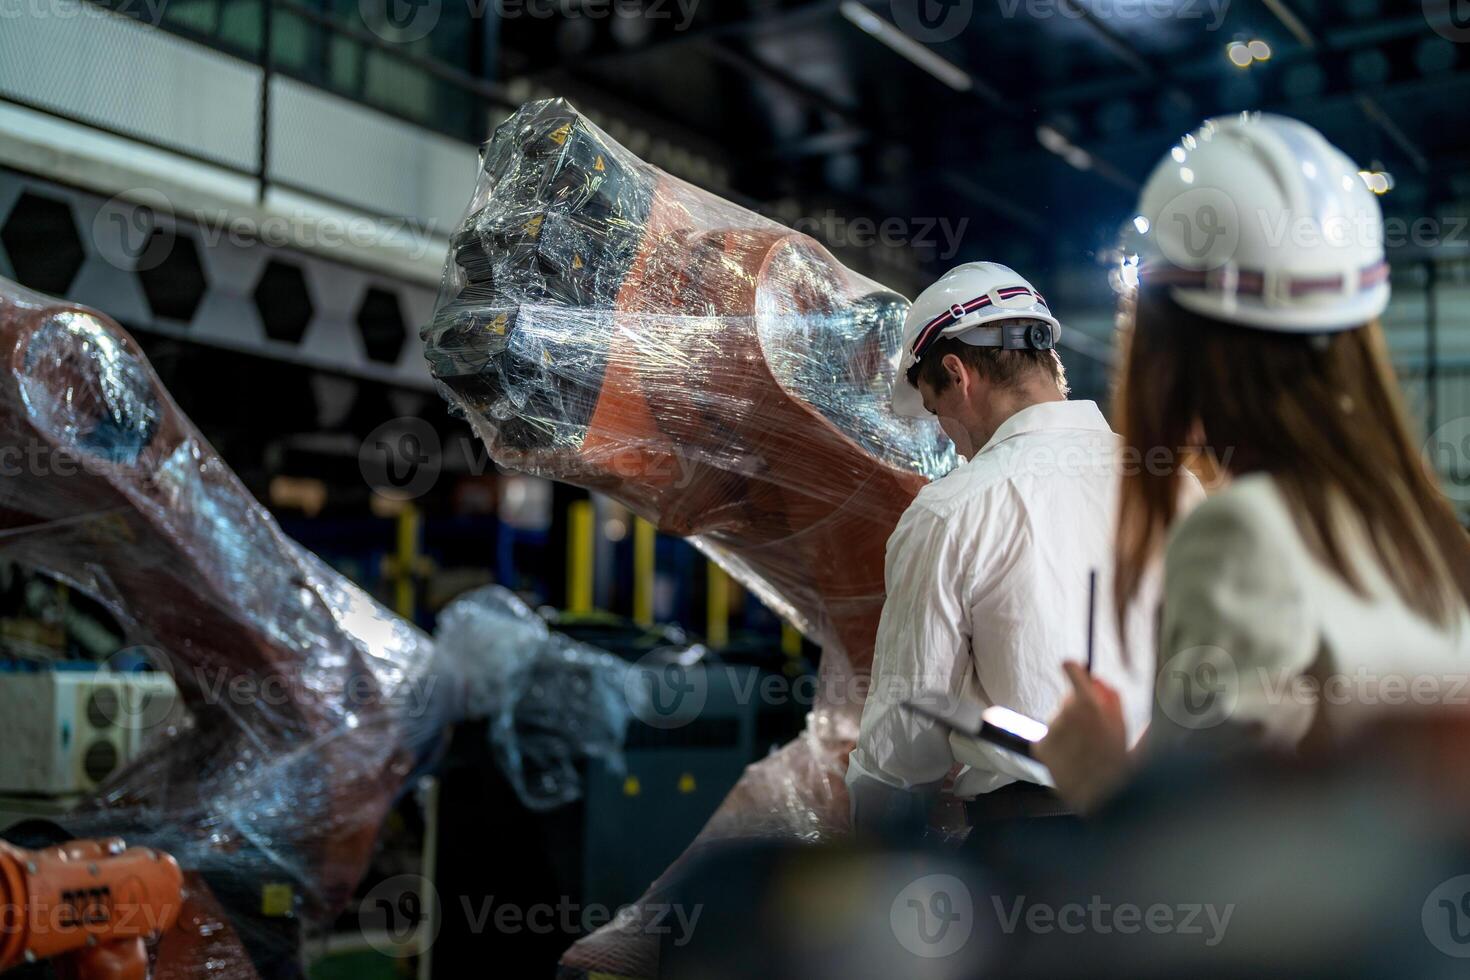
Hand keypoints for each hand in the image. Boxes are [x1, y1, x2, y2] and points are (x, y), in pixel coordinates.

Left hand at [1035, 662, 1130, 812]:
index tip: (1070, 666)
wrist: (1103, 796)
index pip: (1073, 671)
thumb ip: (1111, 699)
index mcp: (1090, 705)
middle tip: (1092, 731)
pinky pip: (1049, 738)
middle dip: (1078, 710)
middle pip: (1068, 700)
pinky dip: (1058, 745)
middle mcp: (1066, 713)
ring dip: (1068, 730)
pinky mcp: (1040, 746)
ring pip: (1058, 720)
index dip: (1073, 669)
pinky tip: (1071, 758)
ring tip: (1084, 751)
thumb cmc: (1117, 762)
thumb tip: (1098, 682)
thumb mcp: (1124, 726)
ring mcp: (1051, 730)